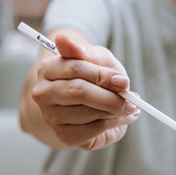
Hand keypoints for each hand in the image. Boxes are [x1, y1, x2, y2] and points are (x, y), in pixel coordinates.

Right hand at [29, 34, 139, 149]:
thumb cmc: (96, 76)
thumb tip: (62, 38)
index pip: (75, 67)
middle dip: (110, 96)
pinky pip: (93, 130)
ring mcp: (51, 117)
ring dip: (115, 110)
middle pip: (79, 92)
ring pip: (88, 112)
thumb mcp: (98, 59)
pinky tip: (120, 118)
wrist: (93, 104)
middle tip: (132, 98)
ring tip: (127, 106)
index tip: (123, 81)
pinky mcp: (64, 136)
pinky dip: (113, 124)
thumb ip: (85, 52)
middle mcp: (43, 94)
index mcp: (48, 69)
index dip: (102, 75)